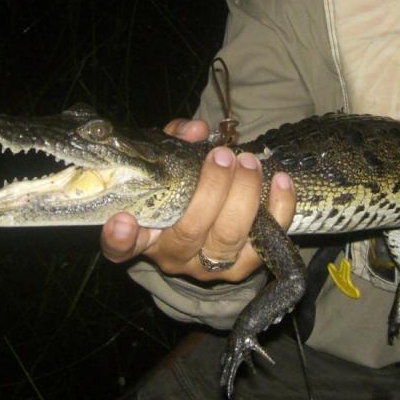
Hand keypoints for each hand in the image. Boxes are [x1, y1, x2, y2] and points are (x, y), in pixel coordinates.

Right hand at [100, 118, 295, 281]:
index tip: (123, 220)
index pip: (121, 247)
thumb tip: (196, 129)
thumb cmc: (181, 191)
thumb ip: (176, 144)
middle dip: (212, 188)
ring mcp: (208, 266)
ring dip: (244, 195)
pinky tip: (280, 179)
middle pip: (191, 230)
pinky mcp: (243, 269)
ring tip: (249, 163)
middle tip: (223, 156)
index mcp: (144, 235)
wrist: (207, 231)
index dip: (119, 238)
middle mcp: (173, 255)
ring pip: (228, 237)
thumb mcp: (170, 165)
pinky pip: (266, 243)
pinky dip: (278, 209)